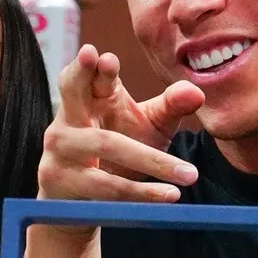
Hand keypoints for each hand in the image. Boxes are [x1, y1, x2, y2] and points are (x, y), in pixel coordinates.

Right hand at [38, 44, 205, 202]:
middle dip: (84, 74)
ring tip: (189, 174)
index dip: (94, 65)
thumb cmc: (119, 150)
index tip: (106, 57)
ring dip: (150, 160)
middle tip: (105, 60)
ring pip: (105, 145)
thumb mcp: (148, 125)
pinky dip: (141, 192)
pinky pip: (106, 186)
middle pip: (72, 91)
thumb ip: (170, 107)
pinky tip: (169, 195)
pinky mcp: (61, 180)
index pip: (89, 74)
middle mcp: (69, 117)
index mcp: (90, 96)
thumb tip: (196, 91)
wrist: (83, 199)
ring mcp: (61, 149)